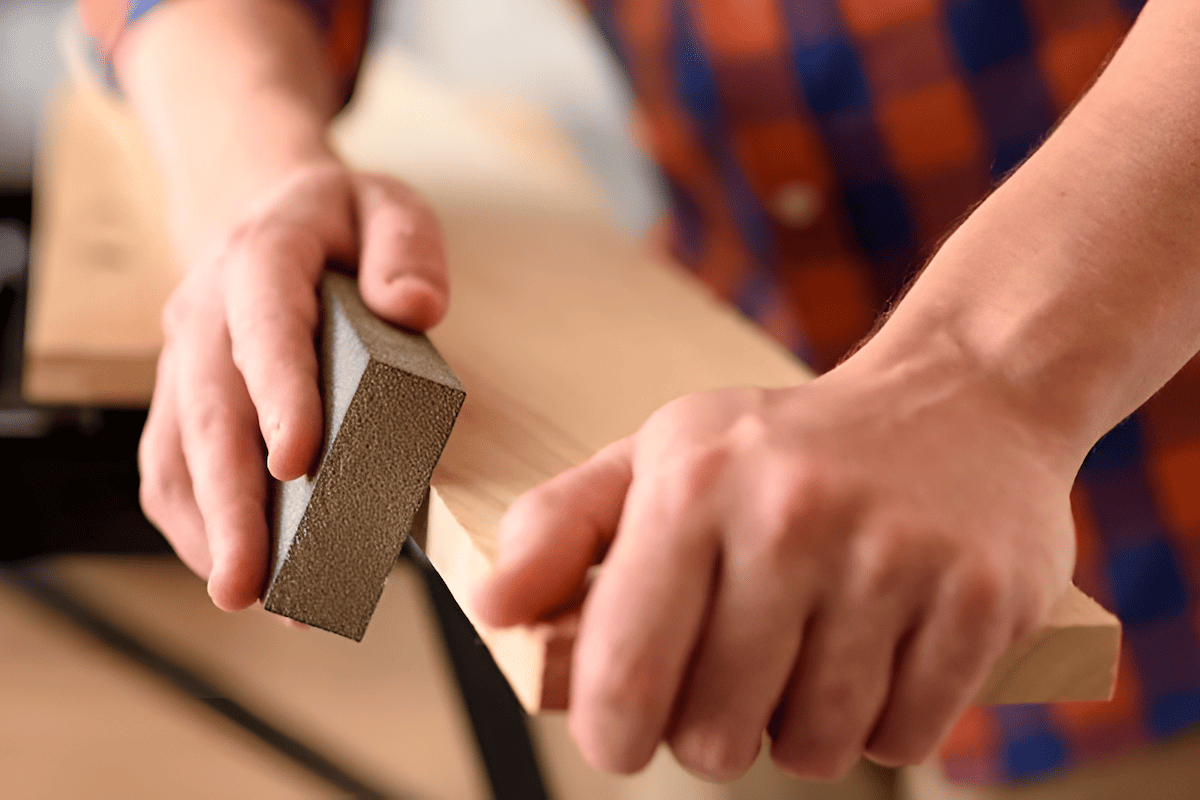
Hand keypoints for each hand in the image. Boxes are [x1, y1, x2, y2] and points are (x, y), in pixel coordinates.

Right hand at [138, 159, 447, 609]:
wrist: (268, 213)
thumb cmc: (340, 225)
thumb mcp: (386, 205)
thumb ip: (406, 247)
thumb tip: (415, 308)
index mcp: (261, 260)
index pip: (265, 329)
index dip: (279, 394)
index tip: (299, 463)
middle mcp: (206, 315)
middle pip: (209, 415)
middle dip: (231, 505)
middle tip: (252, 584)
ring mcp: (185, 360)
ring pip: (178, 453)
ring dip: (211, 531)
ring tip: (256, 598)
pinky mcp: (183, 399)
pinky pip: (171, 467)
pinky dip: (198, 524)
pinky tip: (239, 568)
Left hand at [477, 350, 1079, 779]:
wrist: (960, 399)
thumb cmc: (785, 445)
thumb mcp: (662, 456)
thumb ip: (560, 529)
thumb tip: (489, 609)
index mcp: (693, 486)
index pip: (622, 677)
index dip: (614, 731)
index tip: (629, 729)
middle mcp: (791, 518)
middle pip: (716, 734)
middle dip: (714, 730)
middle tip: (735, 677)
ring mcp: (893, 559)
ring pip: (814, 747)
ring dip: (802, 727)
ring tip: (811, 654)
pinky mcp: (981, 600)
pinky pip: (905, 739)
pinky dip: (884, 721)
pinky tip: (880, 652)